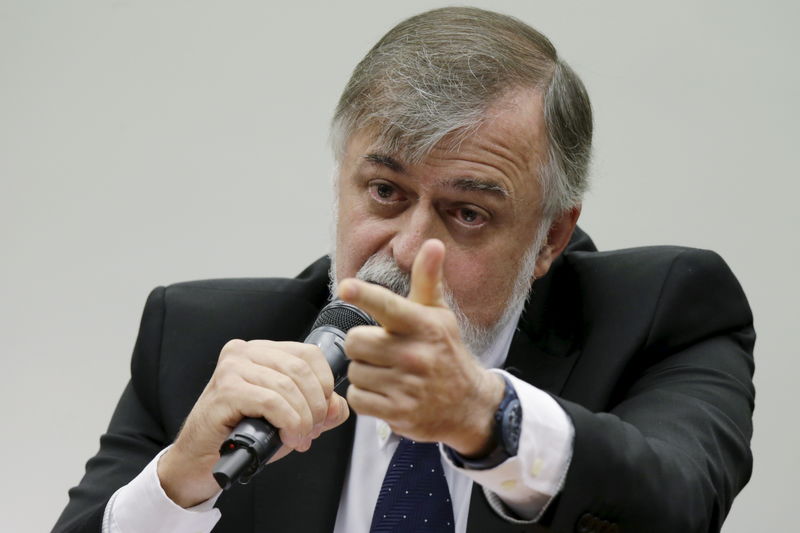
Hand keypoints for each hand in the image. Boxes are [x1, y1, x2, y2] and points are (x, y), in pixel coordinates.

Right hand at [157, 339, 349, 506]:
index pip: (309, 354)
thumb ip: (318, 410)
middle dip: (315, 405)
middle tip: (311, 431)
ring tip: (298, 437)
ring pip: (287, 386)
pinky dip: (287, 421)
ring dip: (302, 418)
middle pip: (301, 369)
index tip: (324, 412)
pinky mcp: (224, 390)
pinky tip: (287, 437)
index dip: (325, 384)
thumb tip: (337, 407)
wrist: (199, 460)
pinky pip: (271, 402)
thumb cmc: (240, 434)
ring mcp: (232, 368)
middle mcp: (244, 352)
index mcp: (262, 351)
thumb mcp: (289, 419)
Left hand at [339, 239, 504, 455]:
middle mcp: (415, 354)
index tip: (346, 287)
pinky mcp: (398, 412)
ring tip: (389, 374)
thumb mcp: (439, 315)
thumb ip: (427, 280)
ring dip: (366, 373)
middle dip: (363, 346)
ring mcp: (407, 385)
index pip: (388, 305)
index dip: (364, 295)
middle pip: (355, 341)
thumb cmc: (446, 352)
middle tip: (383, 351)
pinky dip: (366, 397)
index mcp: (423, 325)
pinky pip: (357, 398)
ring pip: (355, 371)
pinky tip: (386, 393)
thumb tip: (433, 244)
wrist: (469, 405)